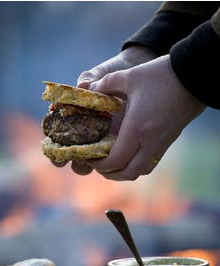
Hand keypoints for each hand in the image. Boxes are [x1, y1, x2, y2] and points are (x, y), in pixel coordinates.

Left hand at [69, 46, 156, 174]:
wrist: (194, 78)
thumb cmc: (160, 76)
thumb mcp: (129, 76)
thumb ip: (105, 83)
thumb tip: (88, 88)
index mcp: (136, 128)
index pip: (115, 160)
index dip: (100, 165)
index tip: (90, 157)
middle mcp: (149, 142)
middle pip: (127, 173)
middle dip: (109, 173)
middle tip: (98, 164)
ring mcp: (160, 144)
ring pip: (140, 172)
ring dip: (123, 172)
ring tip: (112, 163)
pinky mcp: (167, 142)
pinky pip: (149, 164)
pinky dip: (136, 167)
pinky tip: (129, 156)